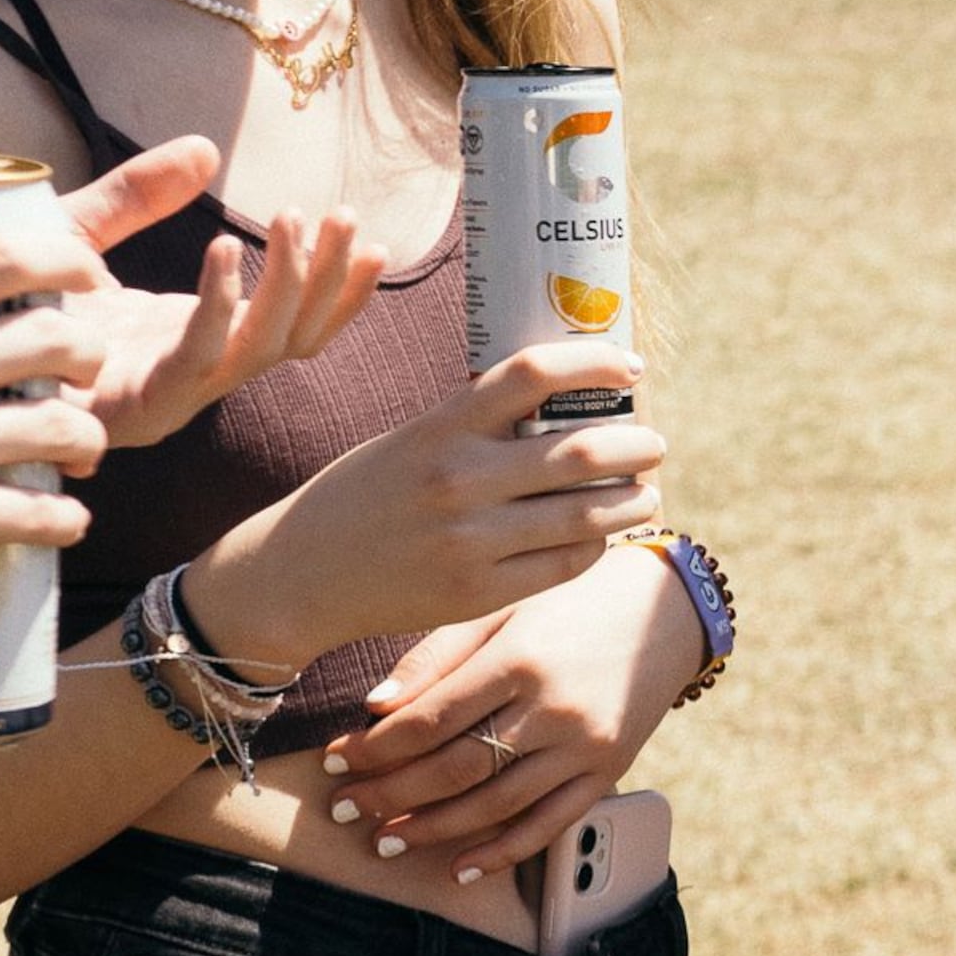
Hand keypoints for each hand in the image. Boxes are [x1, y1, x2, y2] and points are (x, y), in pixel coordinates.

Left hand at [72, 144, 387, 448]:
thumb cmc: (13, 310)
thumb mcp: (82, 235)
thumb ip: (138, 196)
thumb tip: (205, 148)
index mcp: (193, 344)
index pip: (291, 326)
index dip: (337, 288)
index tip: (371, 240)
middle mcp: (194, 375)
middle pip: (293, 339)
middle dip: (329, 280)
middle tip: (347, 218)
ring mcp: (172, 396)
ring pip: (261, 351)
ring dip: (292, 286)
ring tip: (303, 220)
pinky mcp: (139, 406)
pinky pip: (199, 357)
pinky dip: (222, 304)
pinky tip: (231, 249)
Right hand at [192, 342, 665, 680]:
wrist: (301, 573)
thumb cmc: (365, 495)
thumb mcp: (411, 440)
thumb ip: (477, 425)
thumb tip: (564, 401)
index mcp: (441, 425)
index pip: (533, 372)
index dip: (594, 363)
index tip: (629, 368)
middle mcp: (459, 478)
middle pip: (582, 451)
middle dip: (636, 446)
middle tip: (654, 445)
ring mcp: (471, 540)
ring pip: (585, 515)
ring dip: (631, 501)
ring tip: (645, 493)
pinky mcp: (478, 592)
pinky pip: (564, 564)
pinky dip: (595, 546)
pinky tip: (602, 535)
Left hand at [318, 547, 703, 880]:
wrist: (664, 613)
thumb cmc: (567, 604)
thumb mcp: (500, 611)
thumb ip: (437, 656)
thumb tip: (375, 707)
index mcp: (520, 658)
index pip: (431, 719)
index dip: (376, 747)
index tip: (336, 759)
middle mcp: (555, 708)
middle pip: (457, 768)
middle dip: (392, 793)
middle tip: (345, 808)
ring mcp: (586, 747)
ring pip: (497, 805)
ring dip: (434, 829)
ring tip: (385, 839)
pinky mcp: (608, 773)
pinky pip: (550, 825)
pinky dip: (503, 852)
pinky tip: (461, 867)